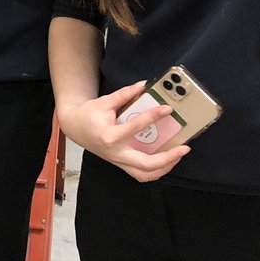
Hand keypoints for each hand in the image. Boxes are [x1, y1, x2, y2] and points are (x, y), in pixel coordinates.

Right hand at [56, 81, 188, 181]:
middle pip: (145, 164)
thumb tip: (144, 85)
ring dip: (164, 168)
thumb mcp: (104, 102)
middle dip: (168, 158)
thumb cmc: (89, 114)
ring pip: (145, 174)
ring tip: (178, 156)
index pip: (136, 127)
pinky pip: (141, 175)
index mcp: (110, 136)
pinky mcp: (121, 164)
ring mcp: (118, 161)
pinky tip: (166, 162)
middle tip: (184, 148)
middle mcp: (115, 153)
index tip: (167, 109)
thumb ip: (125, 95)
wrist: (75, 127)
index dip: (153, 116)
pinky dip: (156, 171)